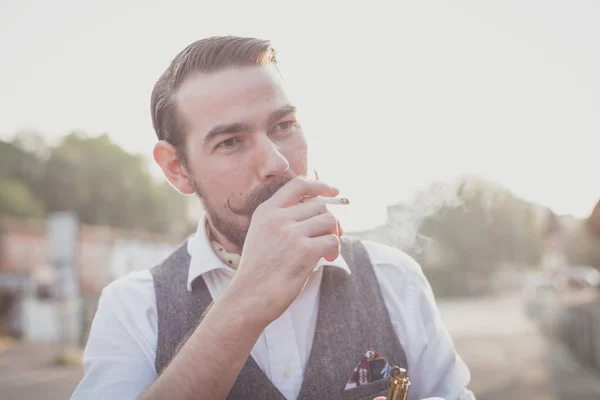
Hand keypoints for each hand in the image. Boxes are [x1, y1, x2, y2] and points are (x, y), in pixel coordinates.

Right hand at [231, 177, 342, 324]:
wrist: (249, 297)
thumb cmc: (259, 271)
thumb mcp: (261, 235)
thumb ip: (282, 219)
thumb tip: (320, 211)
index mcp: (266, 211)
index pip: (298, 185)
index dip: (320, 185)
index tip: (334, 192)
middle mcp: (278, 218)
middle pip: (319, 204)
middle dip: (331, 219)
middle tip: (333, 233)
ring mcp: (291, 234)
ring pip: (329, 220)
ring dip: (334, 234)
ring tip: (328, 250)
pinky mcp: (304, 251)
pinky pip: (332, 240)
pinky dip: (335, 249)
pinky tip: (327, 258)